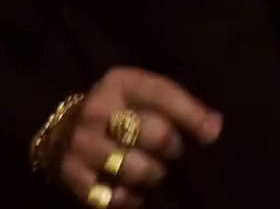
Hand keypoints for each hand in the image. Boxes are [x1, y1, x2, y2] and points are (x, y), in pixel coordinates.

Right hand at [56, 68, 222, 206]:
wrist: (65, 128)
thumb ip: (179, 105)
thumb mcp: (144, 94)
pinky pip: (112, 197)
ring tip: (151, 168)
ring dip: (152, 174)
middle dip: (172, 148)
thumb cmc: (119, 110)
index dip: (192, 115)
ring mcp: (81, 143)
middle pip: (156, 135)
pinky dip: (128, 198)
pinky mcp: (71, 174)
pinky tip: (131, 190)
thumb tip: (214, 127)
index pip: (163, 95)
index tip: (211, 134)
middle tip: (171, 150)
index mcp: (119, 82)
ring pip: (136, 168)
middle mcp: (96, 109)